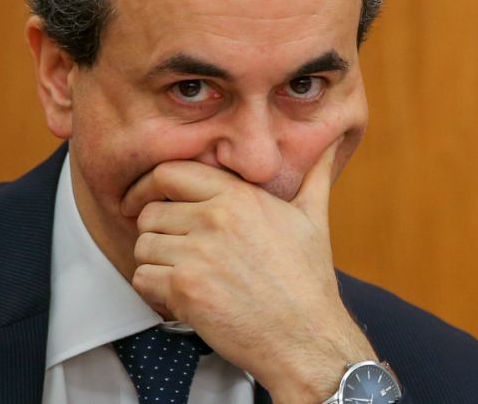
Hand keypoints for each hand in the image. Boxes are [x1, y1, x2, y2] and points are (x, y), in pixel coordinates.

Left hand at [123, 139, 375, 402]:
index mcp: (240, 196)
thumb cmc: (309, 279)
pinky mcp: (184, 289)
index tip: (152, 202)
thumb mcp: (314, 218)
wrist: (306, 336)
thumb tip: (334, 140)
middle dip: (158, 233)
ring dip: (156, 264)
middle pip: (150, 212)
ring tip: (187, 275)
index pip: (170, 172)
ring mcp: (198, 254)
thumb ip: (316, 174)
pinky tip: (184, 296)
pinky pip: (142, 278)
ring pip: (143, 246)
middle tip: (178, 251)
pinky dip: (155, 291)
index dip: (153, 187)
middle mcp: (215, 218)